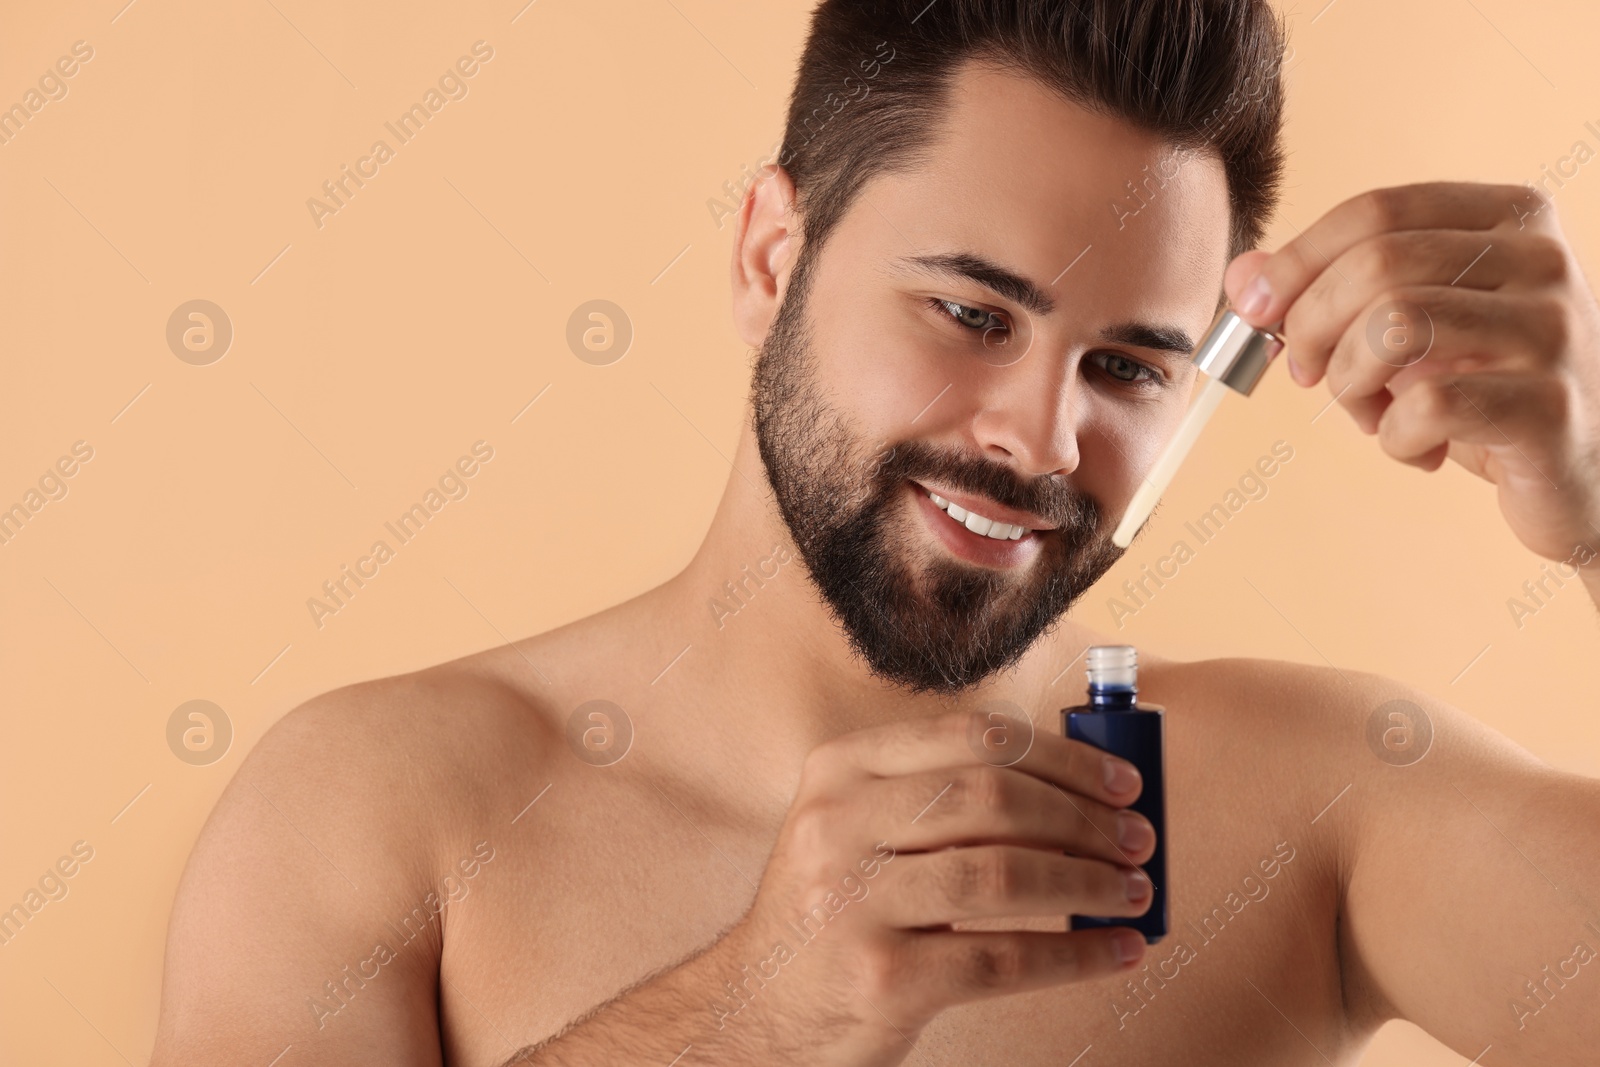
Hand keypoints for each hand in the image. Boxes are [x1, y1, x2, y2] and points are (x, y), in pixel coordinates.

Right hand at [725, 709, 1154, 1060]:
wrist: (758, 1010)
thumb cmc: (838, 911)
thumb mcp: (859, 829)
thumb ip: (941, 798)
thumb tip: (1082, 794)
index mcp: (841, 768)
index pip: (973, 736)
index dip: (1063, 755)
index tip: (1121, 782)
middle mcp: (838, 824)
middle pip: (993, 799)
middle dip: (1083, 818)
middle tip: (1139, 840)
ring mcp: (854, 902)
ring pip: (1002, 875)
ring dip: (1088, 883)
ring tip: (1134, 892)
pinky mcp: (880, 977)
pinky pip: (1002, 960)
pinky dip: (1075, 955)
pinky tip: (1116, 952)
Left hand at [1223, 182, 1599, 572]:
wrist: (1582, 473)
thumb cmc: (1483, 387)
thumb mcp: (1407, 327)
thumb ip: (1328, 290)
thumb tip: (1241, 278)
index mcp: (1508, 217)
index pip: (1375, 210)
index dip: (1297, 261)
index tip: (1255, 310)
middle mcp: (1543, 259)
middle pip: (1376, 265)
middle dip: (1311, 326)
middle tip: (1307, 373)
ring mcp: (1554, 330)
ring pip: (1393, 327)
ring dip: (1350, 384)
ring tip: (1371, 414)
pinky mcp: (1550, 405)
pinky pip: (1425, 407)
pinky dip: (1393, 438)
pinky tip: (1421, 449)